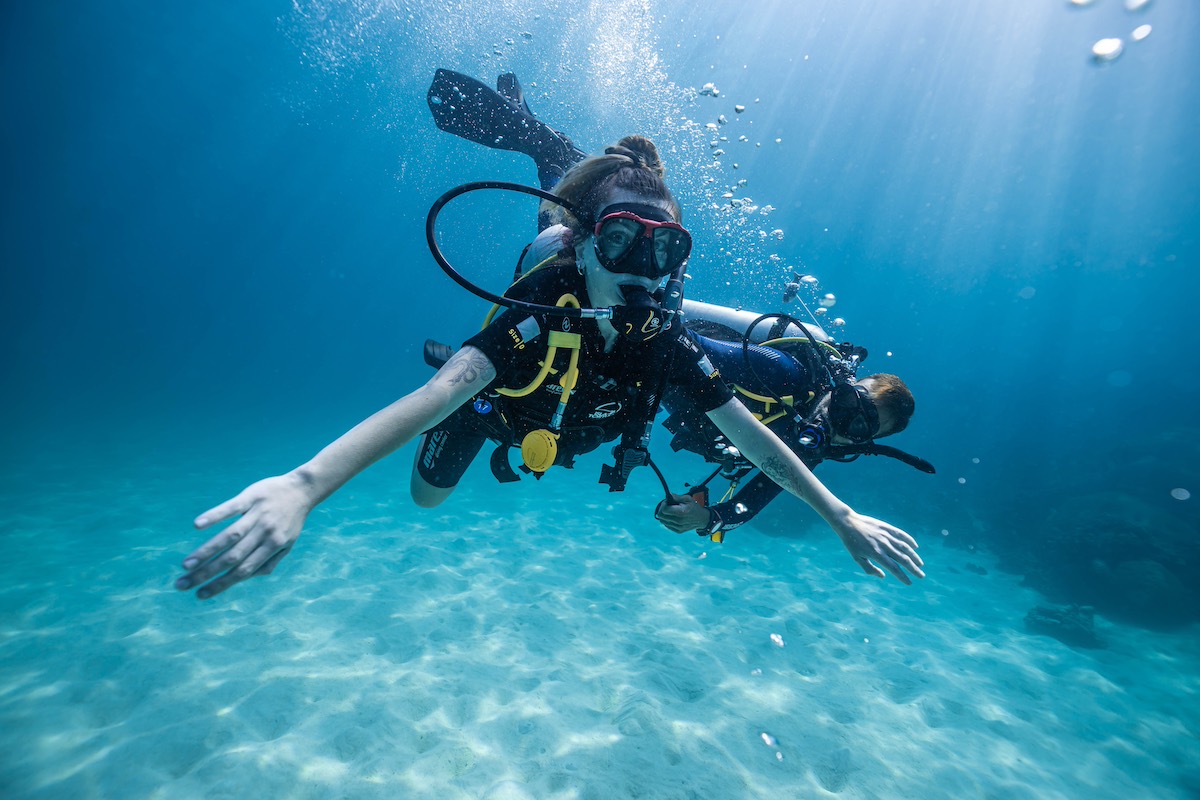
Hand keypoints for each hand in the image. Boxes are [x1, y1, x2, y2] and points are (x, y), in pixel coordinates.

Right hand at [175, 473, 314, 598]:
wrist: (303, 489)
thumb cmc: (291, 520)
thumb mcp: (287, 544)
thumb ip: (268, 562)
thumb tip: (245, 578)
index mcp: (272, 547)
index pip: (243, 571)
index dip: (221, 584)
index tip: (200, 595)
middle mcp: (264, 533)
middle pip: (232, 557)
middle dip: (206, 573)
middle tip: (182, 584)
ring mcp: (257, 514)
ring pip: (230, 536)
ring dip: (206, 551)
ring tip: (186, 564)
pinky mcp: (250, 497)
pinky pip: (231, 508)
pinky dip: (214, 516)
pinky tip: (197, 525)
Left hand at [654, 493, 711, 532]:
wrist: (702, 519)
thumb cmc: (694, 507)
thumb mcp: (687, 498)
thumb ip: (677, 497)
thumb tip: (668, 495)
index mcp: (681, 512)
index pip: (664, 510)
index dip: (663, 504)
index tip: (667, 502)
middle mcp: (679, 521)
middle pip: (661, 516)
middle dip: (662, 509)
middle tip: (667, 505)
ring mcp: (678, 527)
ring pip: (663, 521)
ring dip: (664, 515)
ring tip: (670, 511)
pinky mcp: (678, 531)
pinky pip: (667, 525)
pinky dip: (667, 520)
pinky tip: (672, 516)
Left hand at [831, 510, 923, 584]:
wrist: (848, 523)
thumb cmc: (851, 542)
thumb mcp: (857, 558)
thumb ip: (869, 569)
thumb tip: (883, 576)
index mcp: (876, 554)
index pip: (894, 568)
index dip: (903, 577)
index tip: (910, 583)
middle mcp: (884, 545)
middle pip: (903, 559)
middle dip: (913, 569)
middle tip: (921, 576)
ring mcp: (886, 536)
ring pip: (905, 547)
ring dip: (914, 556)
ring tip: (920, 564)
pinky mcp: (887, 527)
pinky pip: (901, 534)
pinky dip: (909, 540)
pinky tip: (915, 546)